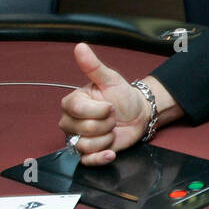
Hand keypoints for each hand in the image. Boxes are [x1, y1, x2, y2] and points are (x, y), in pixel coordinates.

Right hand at [57, 42, 149, 165]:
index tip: (110, 105)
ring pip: (86, 145)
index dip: (99, 110)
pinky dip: (100, 158)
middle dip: (105, 124)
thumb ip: (93, 66)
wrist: (138, 113)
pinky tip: (110, 152)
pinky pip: (87, 161)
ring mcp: (78, 138)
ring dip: (107, 138)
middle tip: (112, 117)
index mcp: (72, 103)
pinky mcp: (88, 152)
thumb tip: (80, 47)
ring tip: (112, 129)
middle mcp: (71, 122)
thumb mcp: (110, 79)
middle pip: (83, 130)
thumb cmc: (122, 96)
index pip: (78, 111)